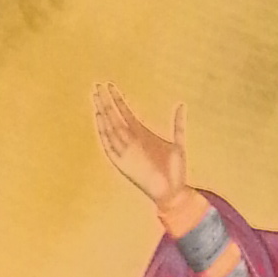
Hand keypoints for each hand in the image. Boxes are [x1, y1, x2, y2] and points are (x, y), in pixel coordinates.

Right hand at [94, 83, 187, 205]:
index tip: (109, 85)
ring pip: (110, 128)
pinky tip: (100, 119)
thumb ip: (178, 124)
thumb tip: (181, 104)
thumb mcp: (178, 143)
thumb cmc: (175, 170)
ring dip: (102, 113)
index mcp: (141, 134)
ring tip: (96, 98)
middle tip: (97, 85)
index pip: (124, 112)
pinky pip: (109, 145)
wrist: (173, 192)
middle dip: (105, 101)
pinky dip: (104, 132)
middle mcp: (131, 140)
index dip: (117, 98)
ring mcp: (125, 150)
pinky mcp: (122, 162)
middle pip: (114, 116)